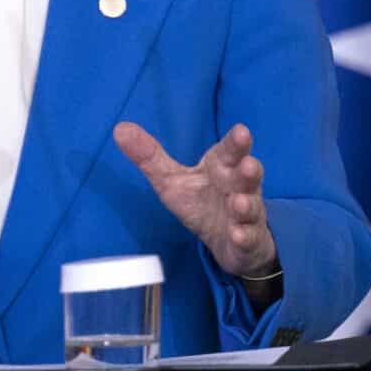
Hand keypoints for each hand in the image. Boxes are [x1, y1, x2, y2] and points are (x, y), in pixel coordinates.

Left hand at [115, 121, 275, 278]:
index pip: (231, 150)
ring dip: (246, 205)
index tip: (241, 131)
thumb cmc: (202, 202)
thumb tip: (120, 128)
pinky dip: (244, 236)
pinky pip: (248, 238)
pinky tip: (238, 234)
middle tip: (248, 164)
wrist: (228, 241)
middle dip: (249, 169)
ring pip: (251, 207)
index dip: (236, 142)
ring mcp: (247, 214)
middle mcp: (240, 187)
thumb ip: (151, 157)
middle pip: (248, 175)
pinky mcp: (248, 240)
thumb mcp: (172, 180)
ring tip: (238, 203)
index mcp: (223, 167)